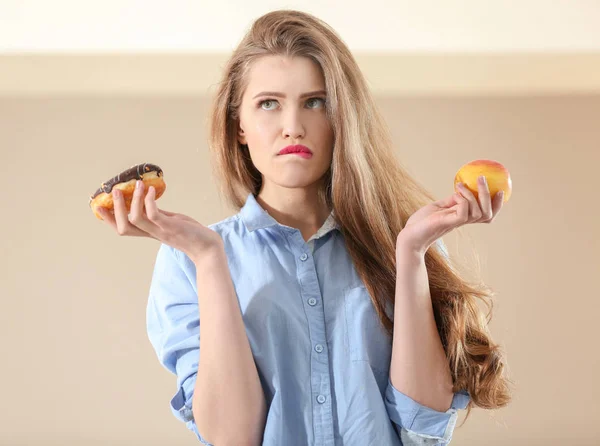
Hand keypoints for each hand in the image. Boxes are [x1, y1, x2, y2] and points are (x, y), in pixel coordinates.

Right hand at [98, 180, 222, 262]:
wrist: (208, 247)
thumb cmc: (191, 233)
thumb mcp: (171, 222)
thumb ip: (158, 214)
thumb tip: (148, 201)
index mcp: (149, 233)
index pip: (123, 229)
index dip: (108, 220)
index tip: (98, 207)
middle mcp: (152, 233)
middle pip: (123, 227)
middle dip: (115, 209)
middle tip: (115, 190)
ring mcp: (161, 231)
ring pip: (136, 218)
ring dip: (133, 200)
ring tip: (136, 184)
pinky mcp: (171, 227)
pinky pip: (154, 214)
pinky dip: (149, 201)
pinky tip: (150, 190)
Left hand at [396, 175, 503, 255]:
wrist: (410, 234)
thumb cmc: (422, 221)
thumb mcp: (439, 207)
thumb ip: (452, 200)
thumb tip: (463, 188)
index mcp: (462, 218)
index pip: (486, 214)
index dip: (496, 205)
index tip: (501, 191)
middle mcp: (462, 221)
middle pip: (487, 214)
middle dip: (489, 196)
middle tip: (483, 179)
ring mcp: (456, 222)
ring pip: (478, 212)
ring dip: (473, 195)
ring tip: (462, 185)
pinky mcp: (448, 223)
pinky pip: (464, 211)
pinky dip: (463, 200)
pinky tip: (454, 194)